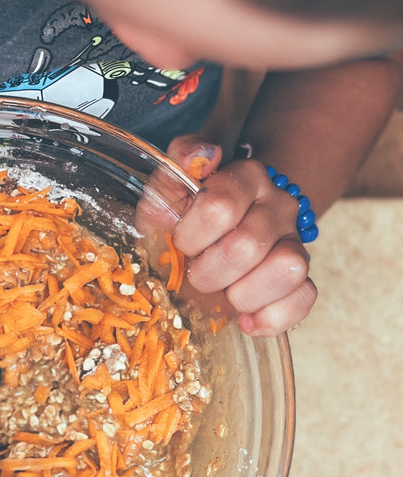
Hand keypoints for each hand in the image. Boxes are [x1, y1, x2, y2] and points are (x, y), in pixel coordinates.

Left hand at [165, 135, 316, 334]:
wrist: (224, 231)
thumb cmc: (191, 214)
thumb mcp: (173, 189)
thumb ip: (175, 170)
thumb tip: (203, 157)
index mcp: (245, 178)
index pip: (220, 207)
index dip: (190, 236)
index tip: (180, 242)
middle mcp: (277, 206)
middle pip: (246, 246)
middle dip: (209, 271)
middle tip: (197, 272)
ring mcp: (295, 242)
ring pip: (288, 269)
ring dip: (243, 294)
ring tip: (225, 293)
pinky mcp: (302, 279)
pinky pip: (303, 299)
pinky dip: (270, 317)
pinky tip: (245, 319)